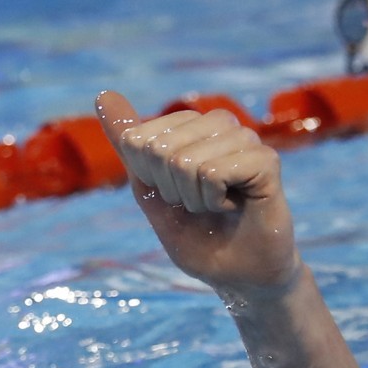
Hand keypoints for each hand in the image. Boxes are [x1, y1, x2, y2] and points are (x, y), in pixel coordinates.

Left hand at [95, 91, 300, 295]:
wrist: (235, 273)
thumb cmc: (195, 233)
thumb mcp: (148, 188)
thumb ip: (127, 143)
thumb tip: (102, 94)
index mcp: (187, 126)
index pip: (137, 140)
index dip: (148, 180)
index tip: (173, 195)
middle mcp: (217, 124)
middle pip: (158, 149)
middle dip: (169, 190)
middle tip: (197, 204)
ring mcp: (244, 138)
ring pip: (185, 161)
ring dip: (192, 198)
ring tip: (215, 205)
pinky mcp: (265, 159)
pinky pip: (212, 172)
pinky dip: (213, 200)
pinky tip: (233, 207)